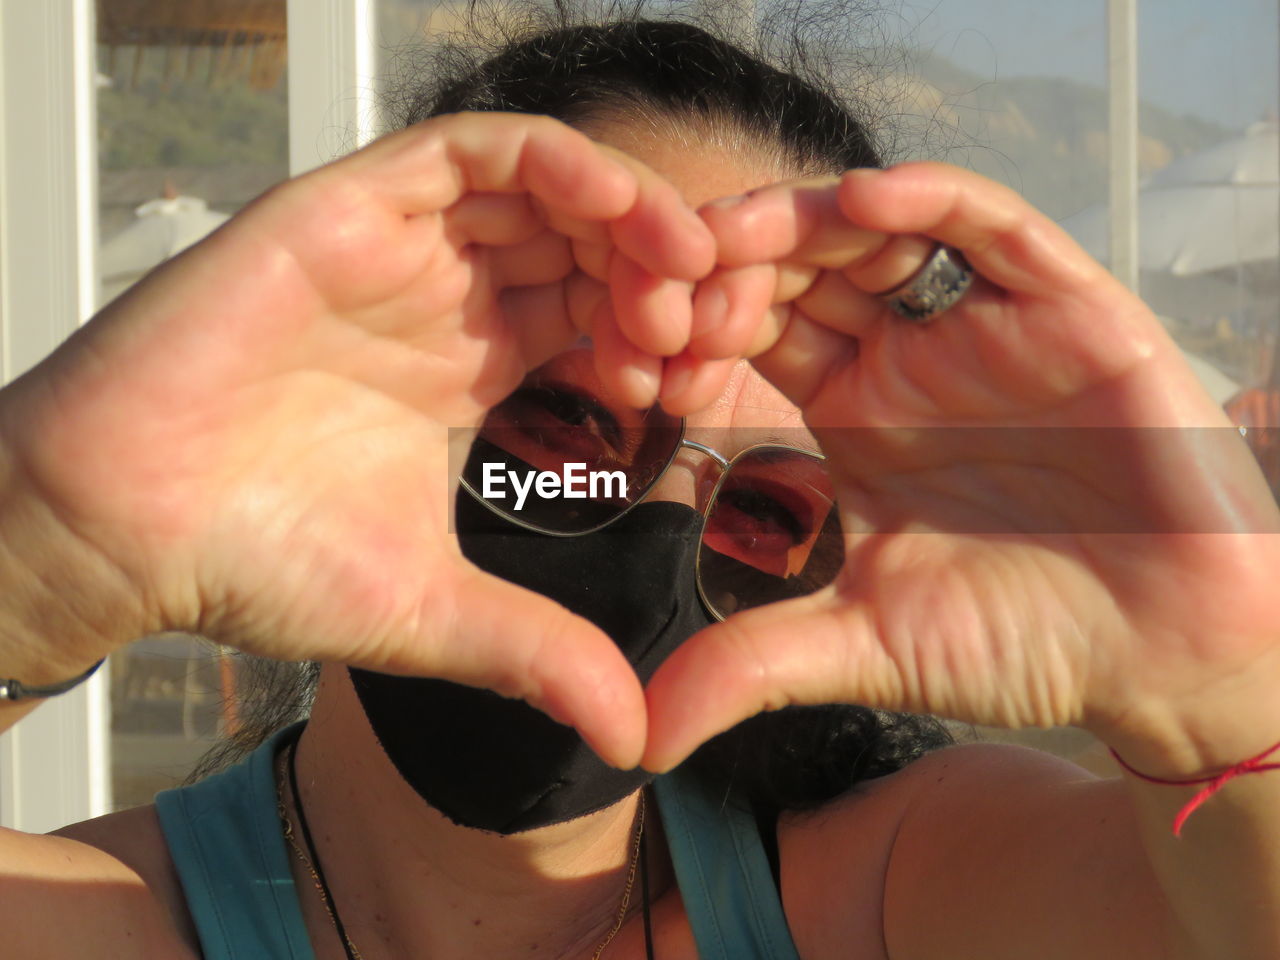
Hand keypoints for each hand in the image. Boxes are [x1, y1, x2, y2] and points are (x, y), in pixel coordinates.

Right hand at [0, 112, 713, 766]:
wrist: (121, 535)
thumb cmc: (256, 562)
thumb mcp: (432, 609)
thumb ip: (540, 654)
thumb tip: (632, 739)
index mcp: (468, 369)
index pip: (593, 318)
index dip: (660, 341)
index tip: (700, 388)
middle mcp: (438, 299)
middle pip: (583, 246)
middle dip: (659, 275)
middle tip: (704, 327)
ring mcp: (396, 250)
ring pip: (541, 188)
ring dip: (627, 215)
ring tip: (682, 271)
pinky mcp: (345, 210)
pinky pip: (468, 151)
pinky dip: (555, 163)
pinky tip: (618, 209)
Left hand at [643, 163, 1279, 774]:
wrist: (1161, 654)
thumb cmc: (1019, 639)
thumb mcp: (862, 642)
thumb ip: (749, 665)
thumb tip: (636, 738)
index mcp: (846, 412)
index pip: (748, 336)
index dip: (685, 335)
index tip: (631, 360)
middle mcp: (904, 356)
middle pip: (797, 267)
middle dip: (724, 266)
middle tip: (661, 284)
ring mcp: (980, 325)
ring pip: (878, 229)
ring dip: (800, 219)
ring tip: (734, 234)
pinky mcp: (1065, 309)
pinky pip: (995, 229)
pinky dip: (933, 199)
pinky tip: (865, 197)